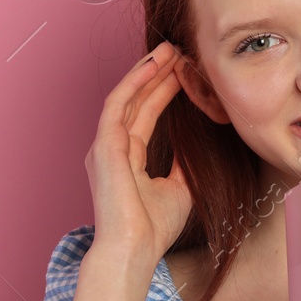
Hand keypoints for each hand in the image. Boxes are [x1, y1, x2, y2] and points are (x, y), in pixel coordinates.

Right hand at [85, 41, 192, 262]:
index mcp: (126, 159)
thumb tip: (197, 144)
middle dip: (157, 74)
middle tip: (178, 50)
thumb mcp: (180, 188)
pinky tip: (153, 67)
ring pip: (126, 97)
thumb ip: (184, 163)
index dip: (163, 91)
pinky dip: (135, 83)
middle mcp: (112, 148)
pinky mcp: (103, 146)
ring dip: (146, 71)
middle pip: (136, 101)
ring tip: (168, 50)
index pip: (146, 115)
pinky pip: (118, 105)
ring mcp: (105, 146)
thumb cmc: (153, 228)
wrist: (134, 250)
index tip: (183, 71)